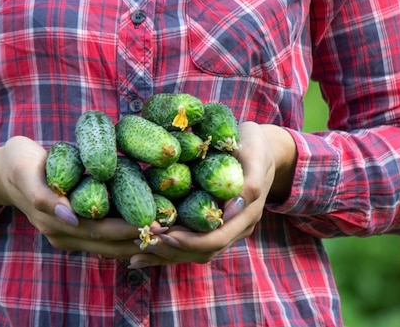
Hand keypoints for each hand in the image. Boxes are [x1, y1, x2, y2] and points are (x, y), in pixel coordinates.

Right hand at [0, 136, 152, 258]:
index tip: (155, 224)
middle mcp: (64, 234)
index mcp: (54, 221)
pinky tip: (145, 224)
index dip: (128, 230)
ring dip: (135, 240)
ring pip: (108, 245)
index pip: (100, 232)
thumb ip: (45, 196)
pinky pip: (102, 238)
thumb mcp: (25, 171)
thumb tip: (71, 217)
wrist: (5, 171)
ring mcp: (69, 234)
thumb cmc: (18, 164)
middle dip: (139, 238)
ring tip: (164, 230)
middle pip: (109, 244)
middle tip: (169, 228)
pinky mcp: (74, 229)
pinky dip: (124, 234)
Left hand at [127, 122, 295, 267]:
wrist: (261, 148)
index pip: (215, 239)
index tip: (162, 234)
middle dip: (171, 250)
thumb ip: (250, 180)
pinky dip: (169, 248)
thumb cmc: (254, 145)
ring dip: (167, 254)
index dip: (189, 241)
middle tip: (142, 241)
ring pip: (195, 252)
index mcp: (247, 214)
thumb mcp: (254, 152)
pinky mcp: (212, 224)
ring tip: (138, 249)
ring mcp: (225, 228)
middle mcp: (236, 227)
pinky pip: (191, 242)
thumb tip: (233, 208)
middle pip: (202, 251)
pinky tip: (143, 250)